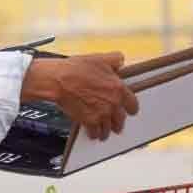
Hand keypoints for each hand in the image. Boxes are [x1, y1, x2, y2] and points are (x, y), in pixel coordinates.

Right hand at [23, 53, 138, 140]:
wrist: (59, 81)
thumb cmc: (76, 69)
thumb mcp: (100, 58)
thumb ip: (114, 59)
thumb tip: (120, 60)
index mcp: (118, 89)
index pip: (133, 105)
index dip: (130, 108)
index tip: (129, 110)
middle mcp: (113, 104)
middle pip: (121, 120)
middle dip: (117, 121)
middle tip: (115, 122)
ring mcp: (102, 114)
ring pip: (109, 129)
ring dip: (106, 130)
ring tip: (104, 130)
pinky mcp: (89, 122)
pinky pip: (96, 133)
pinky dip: (95, 134)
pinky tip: (93, 132)